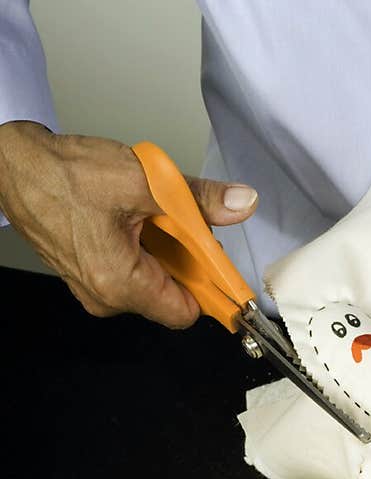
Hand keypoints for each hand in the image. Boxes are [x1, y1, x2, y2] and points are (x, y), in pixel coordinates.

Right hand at [0, 121, 258, 327]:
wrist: (17, 167)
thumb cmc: (65, 176)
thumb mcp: (145, 180)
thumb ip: (199, 199)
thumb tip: (240, 204)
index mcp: (119, 284)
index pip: (186, 312)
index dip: (209, 285)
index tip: (217, 259)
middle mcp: (105, 298)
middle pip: (172, 295)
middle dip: (185, 260)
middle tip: (176, 220)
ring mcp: (94, 290)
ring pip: (153, 281)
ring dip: (163, 251)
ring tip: (146, 215)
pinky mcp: (88, 278)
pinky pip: (131, 272)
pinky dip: (142, 248)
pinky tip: (131, 221)